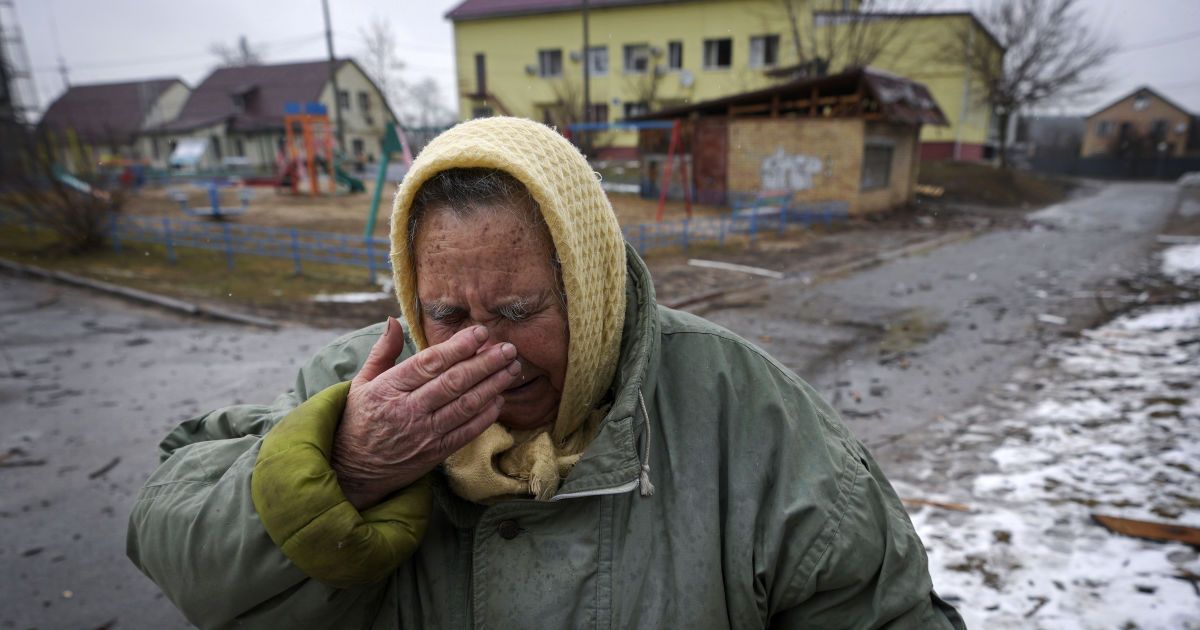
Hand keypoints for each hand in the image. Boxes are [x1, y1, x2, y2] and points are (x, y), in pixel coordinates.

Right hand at [332, 317, 519, 509]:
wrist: (351, 471)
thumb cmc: (357, 420)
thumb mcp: (361, 383)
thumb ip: (383, 351)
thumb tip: (394, 320)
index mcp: (389, 389)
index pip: (429, 363)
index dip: (458, 346)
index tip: (480, 333)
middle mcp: (408, 411)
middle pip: (453, 382)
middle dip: (485, 363)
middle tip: (508, 348)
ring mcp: (423, 434)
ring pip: (465, 406)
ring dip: (493, 386)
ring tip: (513, 369)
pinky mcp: (435, 454)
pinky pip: (466, 433)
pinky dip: (486, 416)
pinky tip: (500, 400)